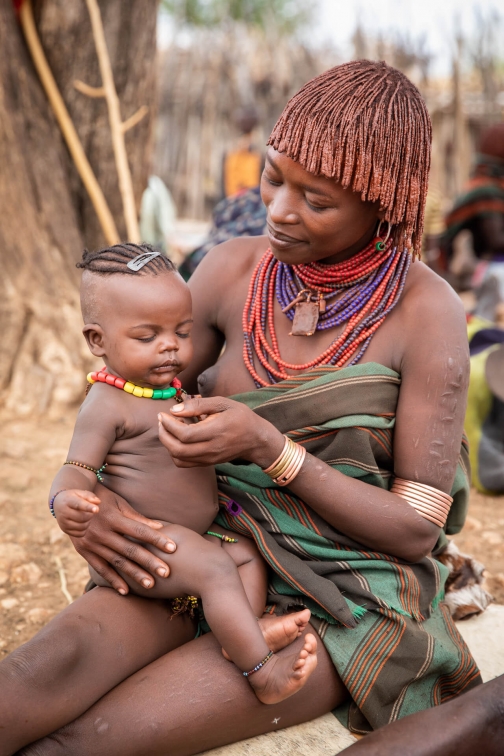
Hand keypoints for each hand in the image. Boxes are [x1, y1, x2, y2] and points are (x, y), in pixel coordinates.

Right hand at [53, 489, 99, 537]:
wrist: (58, 503)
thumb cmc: (73, 497)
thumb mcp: (79, 493)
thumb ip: (89, 496)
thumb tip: (98, 502)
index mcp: (68, 501)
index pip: (79, 504)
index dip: (88, 507)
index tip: (96, 509)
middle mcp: (63, 512)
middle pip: (83, 517)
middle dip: (90, 514)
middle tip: (89, 510)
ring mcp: (63, 522)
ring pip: (83, 526)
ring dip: (88, 522)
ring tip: (84, 515)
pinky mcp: (65, 530)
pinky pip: (80, 534)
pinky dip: (84, 529)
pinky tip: (81, 522)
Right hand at [68, 484, 176, 594]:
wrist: (67, 501)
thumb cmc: (100, 498)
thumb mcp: (118, 503)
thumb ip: (137, 517)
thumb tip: (160, 527)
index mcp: (113, 518)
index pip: (139, 530)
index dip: (156, 539)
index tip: (173, 548)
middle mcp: (102, 533)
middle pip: (130, 549)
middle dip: (149, 562)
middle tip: (166, 573)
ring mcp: (92, 544)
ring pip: (117, 562)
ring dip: (135, 574)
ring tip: (151, 585)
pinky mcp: (85, 552)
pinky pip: (101, 568)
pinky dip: (113, 580)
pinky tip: (126, 591)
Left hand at [158, 396, 283, 468]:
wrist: (256, 439)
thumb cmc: (240, 417)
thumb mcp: (223, 403)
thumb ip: (198, 405)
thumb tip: (174, 410)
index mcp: (216, 431)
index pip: (185, 434)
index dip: (169, 425)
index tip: (163, 413)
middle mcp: (211, 448)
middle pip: (178, 449)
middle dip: (164, 435)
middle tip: (162, 421)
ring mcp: (209, 458)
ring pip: (178, 458)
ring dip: (168, 444)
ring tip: (169, 429)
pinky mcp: (207, 463)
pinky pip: (184, 463)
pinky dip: (174, 452)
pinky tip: (177, 439)